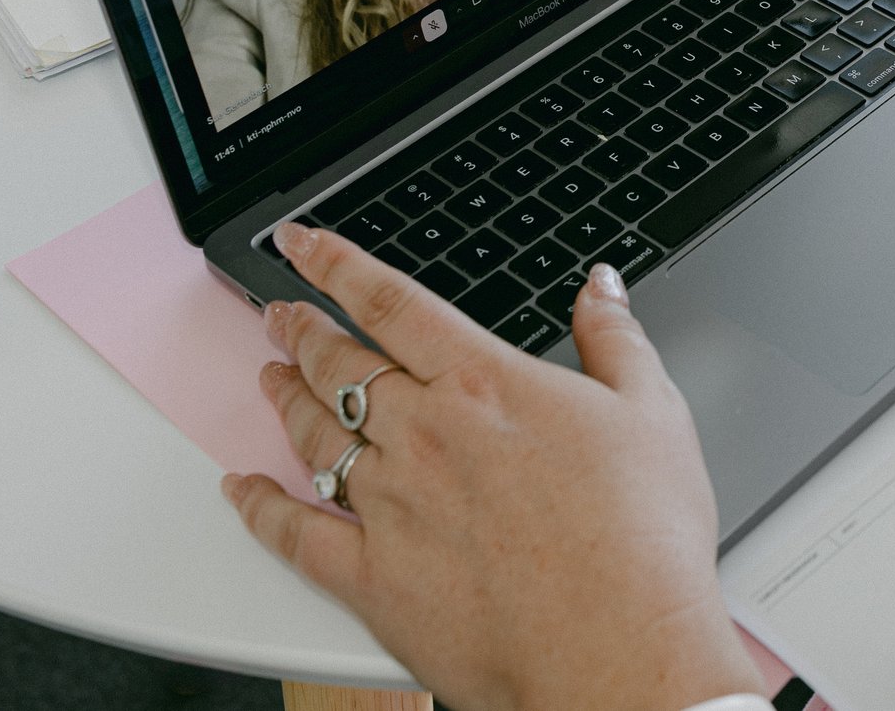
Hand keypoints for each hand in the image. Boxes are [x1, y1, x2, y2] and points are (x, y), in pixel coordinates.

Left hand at [224, 223, 759, 710]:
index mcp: (485, 384)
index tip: (305, 244)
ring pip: (314, 436)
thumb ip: (616, 338)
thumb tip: (601, 287)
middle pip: (341, 364)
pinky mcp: (371, 579)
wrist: (616, 650)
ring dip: (284, 398)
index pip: (391, 303)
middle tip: (280, 312)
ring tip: (269, 376)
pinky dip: (258, 507)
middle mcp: (425, 436)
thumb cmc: (642, 543)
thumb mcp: (652, 412)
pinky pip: (294, 534)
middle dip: (302, 329)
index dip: (337, 264)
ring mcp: (390, 507)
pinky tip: (242, 489)